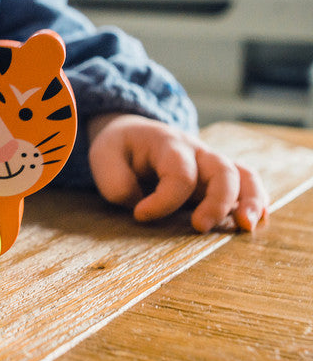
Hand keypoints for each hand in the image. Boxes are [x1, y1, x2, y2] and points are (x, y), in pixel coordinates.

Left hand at [87, 113, 267, 232]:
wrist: (130, 132)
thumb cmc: (119, 148)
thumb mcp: (104, 158)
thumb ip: (117, 184)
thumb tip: (140, 206)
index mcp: (166, 143)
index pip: (179, 174)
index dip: (163, 202)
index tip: (139, 215)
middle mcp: (195, 150)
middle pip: (221, 170)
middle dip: (217, 201)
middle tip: (199, 227)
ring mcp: (209, 163)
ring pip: (242, 176)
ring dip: (249, 201)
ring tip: (246, 226)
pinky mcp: (216, 177)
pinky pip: (247, 183)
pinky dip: (255, 200)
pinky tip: (254, 221)